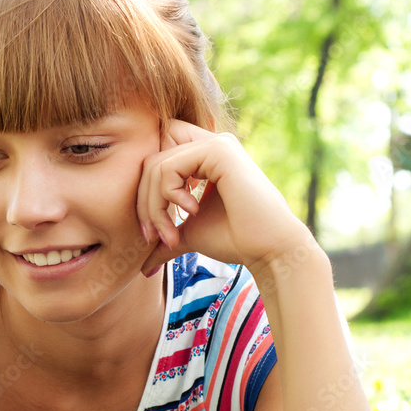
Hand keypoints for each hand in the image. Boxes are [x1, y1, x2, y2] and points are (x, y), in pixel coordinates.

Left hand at [137, 120, 309, 275]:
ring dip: (154, 207)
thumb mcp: (189, 234)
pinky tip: (191, 213)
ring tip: (171, 236)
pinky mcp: (218, 151)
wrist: (268, 249)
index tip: (153, 231)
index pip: (156, 157)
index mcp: (204, 158)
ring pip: (156, 165)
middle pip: (150, 160)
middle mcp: (210, 144)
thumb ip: (165, 235)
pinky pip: (169, 167)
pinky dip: (168, 197)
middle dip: (143, 203)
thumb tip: (142, 265)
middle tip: (154, 238)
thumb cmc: (235, 241)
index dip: (145, 190)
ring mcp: (215, 144)